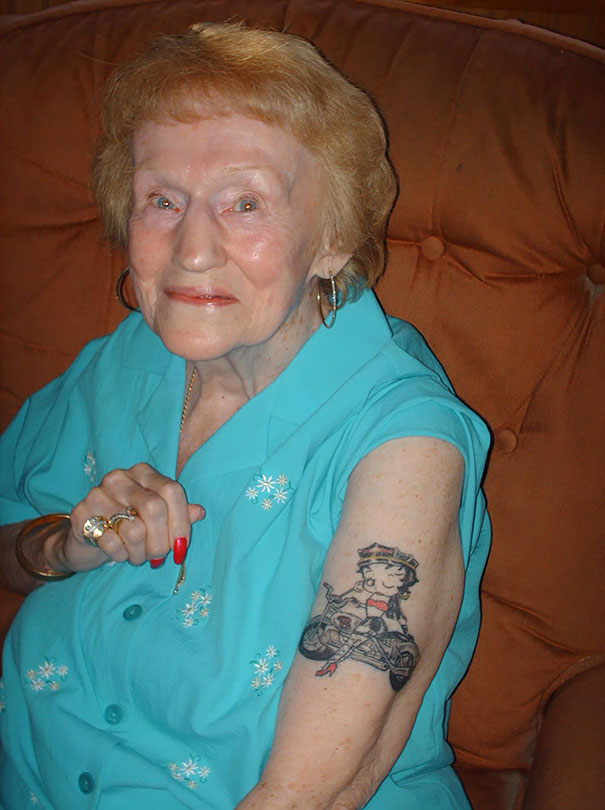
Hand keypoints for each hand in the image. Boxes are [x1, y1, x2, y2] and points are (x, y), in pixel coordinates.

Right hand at [61, 463, 203, 572]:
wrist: (85, 538)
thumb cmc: (128, 525)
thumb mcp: (157, 519)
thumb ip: (178, 514)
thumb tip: (199, 512)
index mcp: (144, 473)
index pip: (172, 491)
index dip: (181, 522)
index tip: (181, 547)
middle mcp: (121, 478)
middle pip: (154, 509)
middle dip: (161, 542)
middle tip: (158, 557)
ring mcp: (99, 493)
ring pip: (134, 529)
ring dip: (140, 553)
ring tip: (136, 555)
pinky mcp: (82, 513)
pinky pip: (111, 542)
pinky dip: (120, 555)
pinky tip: (118, 552)